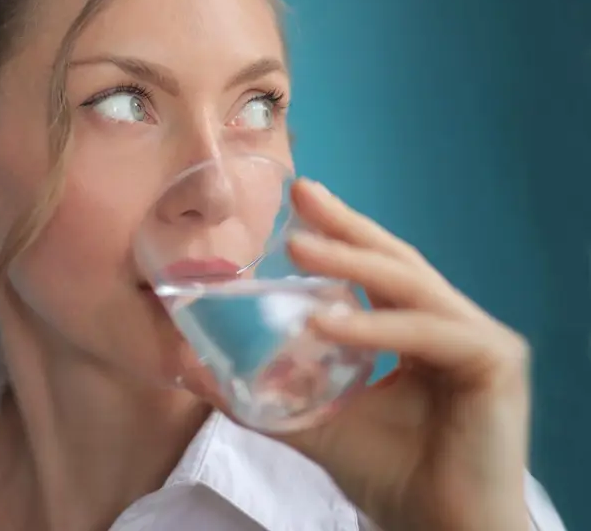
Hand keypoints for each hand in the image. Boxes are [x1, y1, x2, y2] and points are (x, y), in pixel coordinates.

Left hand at [272, 180, 530, 530]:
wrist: (434, 529)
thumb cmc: (388, 474)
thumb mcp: (315, 420)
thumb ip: (265, 394)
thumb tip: (195, 370)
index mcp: (419, 331)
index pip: (377, 271)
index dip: (340, 232)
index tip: (298, 200)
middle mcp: (452, 325)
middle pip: (395, 262)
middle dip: (346, 225)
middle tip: (302, 193)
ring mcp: (478, 339)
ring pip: (408, 286)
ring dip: (350, 262)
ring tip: (298, 244)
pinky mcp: (494, 361)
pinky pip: (424, 333)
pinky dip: (373, 326)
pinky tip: (325, 323)